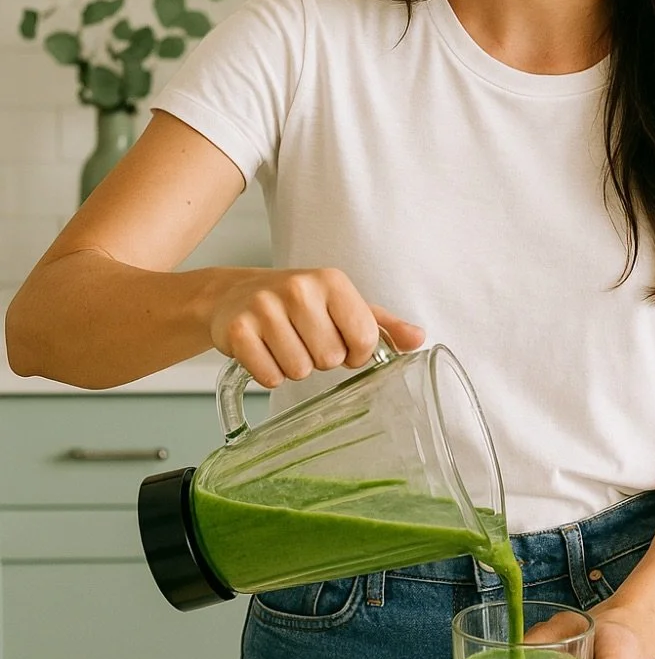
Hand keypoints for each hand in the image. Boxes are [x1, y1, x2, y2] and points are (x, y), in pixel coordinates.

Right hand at [207, 266, 423, 387]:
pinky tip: (264, 351)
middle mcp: (299, 289)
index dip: (356, 353)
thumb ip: (381, 325)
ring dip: (295, 367)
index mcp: (332, 281)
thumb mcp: (341, 305)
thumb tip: (418, 339)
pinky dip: (269, 373)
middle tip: (305, 340)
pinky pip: (270, 377)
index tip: (343, 344)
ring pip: (300, 370)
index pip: (365, 337)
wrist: (232, 295)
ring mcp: (265, 308)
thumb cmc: (296, 304)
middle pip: (331, 358)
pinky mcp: (238, 330)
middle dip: (321, 359)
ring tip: (284, 344)